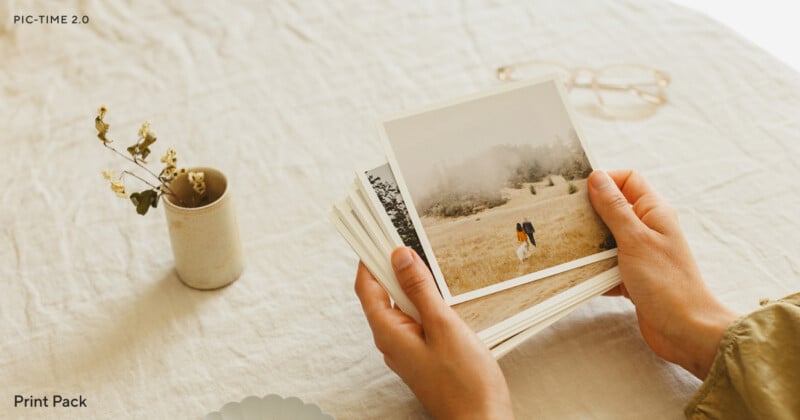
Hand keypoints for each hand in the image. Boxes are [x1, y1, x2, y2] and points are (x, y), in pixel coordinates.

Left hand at [355, 247, 513, 418]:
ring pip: (401, 306)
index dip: (369, 258)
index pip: (366, 287)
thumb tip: (400, 257)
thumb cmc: (465, 383)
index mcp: (389, 333)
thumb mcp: (444, 325)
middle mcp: (392, 341)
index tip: (376, 234)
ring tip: (423, 261)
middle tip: (405, 239)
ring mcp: (407, 349)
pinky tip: (437, 294)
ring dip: (410, 283)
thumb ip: (420, 289)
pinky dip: (422, 301)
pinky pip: (415, 320)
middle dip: (391, 266)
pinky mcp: (423, 354)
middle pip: (382, 293)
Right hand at [587, 170, 737, 378]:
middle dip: (588, 213)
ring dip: (588, 244)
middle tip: (565, 218)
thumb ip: (614, 208)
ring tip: (567, 247)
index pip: (627, 180)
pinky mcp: (631, 276)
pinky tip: (579, 275)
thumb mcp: (635, 239)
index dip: (604, 180)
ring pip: (605, 238)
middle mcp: (647, 229)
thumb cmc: (667, 283)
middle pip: (612, 208)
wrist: (685, 331)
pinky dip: (593, 270)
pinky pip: (605, 266)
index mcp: (653, 212)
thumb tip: (597, 177)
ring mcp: (639, 253)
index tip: (578, 191)